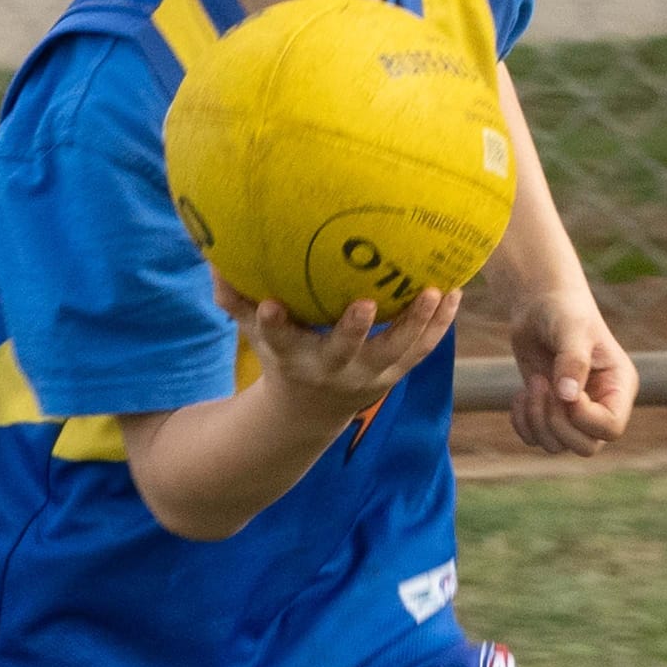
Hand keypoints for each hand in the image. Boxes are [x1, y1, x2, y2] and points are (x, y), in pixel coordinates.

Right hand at [213, 276, 460, 421]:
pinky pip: (421, 350)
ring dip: (416, 324)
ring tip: (436, 290)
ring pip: (396, 352)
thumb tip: (212, 252)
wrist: (310, 414)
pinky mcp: (394, 374)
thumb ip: (234, 297)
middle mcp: (330, 370)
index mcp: (291, 359)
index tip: (268, 306)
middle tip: (367, 303)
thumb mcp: (252, 335)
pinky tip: (455, 291)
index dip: (270, 324)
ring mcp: (367, 375)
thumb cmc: (281, 357)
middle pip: (344, 352)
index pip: (276, 341)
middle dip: (354, 330)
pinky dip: (439, 324)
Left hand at [508, 289, 637, 455]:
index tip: (563, 390)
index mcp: (618, 387)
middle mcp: (601, 405)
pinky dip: (523, 424)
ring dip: (537, 420)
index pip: (611, 427)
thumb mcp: (571, 330)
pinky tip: (521, 394)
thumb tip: (567, 397)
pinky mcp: (550, 412)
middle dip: (557, 423)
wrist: (539, 305)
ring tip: (534, 383)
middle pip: (586, 447)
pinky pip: (536, 440)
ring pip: (558, 446)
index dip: (583, 418)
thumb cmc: (563, 311)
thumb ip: (572, 362)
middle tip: (543, 386)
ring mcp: (575, 412)